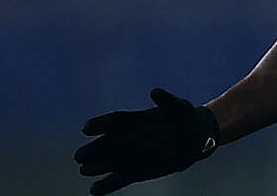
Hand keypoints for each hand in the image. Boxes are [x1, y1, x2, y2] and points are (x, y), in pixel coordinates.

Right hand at [75, 88, 219, 195]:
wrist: (197, 138)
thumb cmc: (186, 119)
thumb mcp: (179, 108)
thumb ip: (167, 101)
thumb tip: (154, 91)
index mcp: (137, 120)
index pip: (115, 122)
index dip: (100, 125)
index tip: (86, 128)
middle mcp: (130, 137)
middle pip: (108, 144)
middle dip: (94, 150)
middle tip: (79, 156)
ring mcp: (133, 155)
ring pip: (110, 162)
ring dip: (97, 166)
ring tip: (84, 170)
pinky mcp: (138, 172)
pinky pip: (120, 179)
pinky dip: (108, 185)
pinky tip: (94, 191)